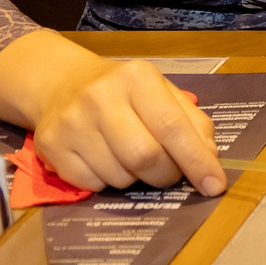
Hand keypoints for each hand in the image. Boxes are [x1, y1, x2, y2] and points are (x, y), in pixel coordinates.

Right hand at [33, 53, 227, 194]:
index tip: (214, 186)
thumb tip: (211, 158)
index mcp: (137, 78)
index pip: (172, 127)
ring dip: (134, 178)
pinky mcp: (51, 145)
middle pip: (145, 156)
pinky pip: (92, 184)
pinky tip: (103, 158)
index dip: (197, 161)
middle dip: (165, 175)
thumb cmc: (124, 92)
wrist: (62, 83)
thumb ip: (192, 122)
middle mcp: (101, 96)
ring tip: (128, 156)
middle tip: (168, 172)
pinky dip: (106, 182)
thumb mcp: (162, 93)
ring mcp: (72, 121)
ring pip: (119, 176)